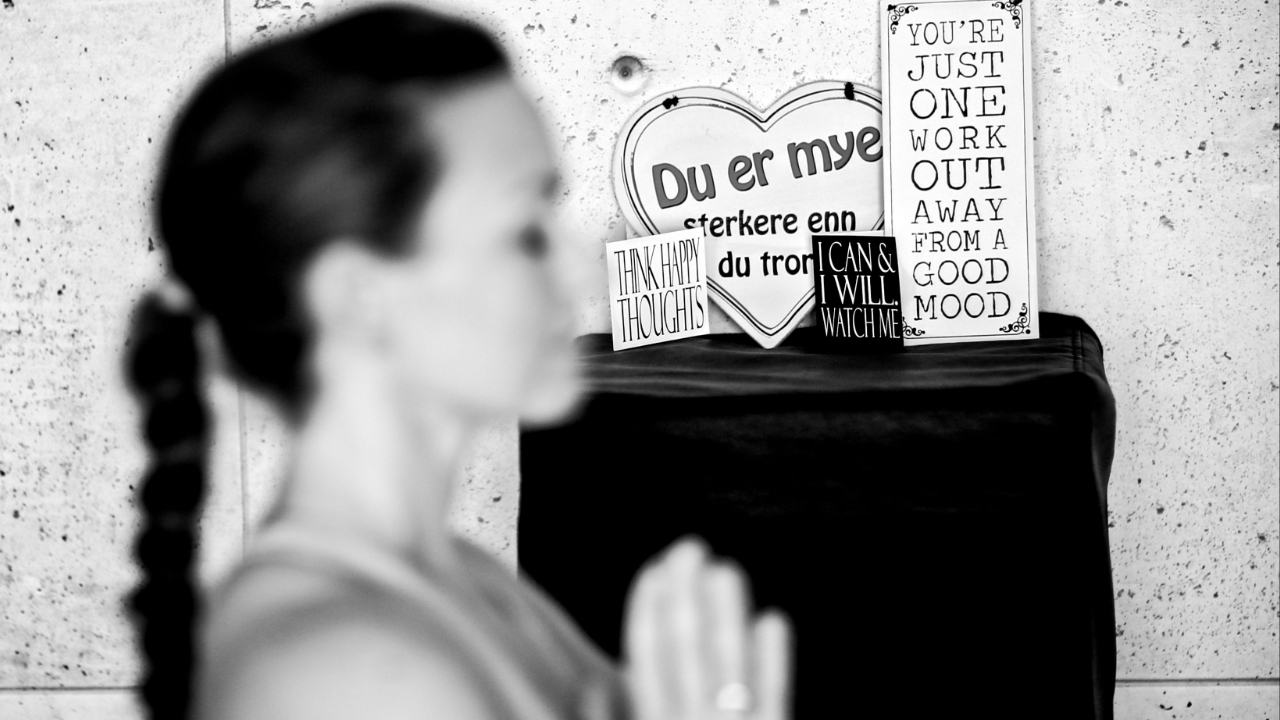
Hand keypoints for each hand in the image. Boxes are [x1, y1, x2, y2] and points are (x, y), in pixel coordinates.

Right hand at [623, 537, 791, 719]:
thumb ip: (613, 714)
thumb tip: (594, 683)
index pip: (648, 658)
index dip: (647, 609)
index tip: (655, 570)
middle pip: (685, 650)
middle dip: (685, 595)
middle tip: (689, 549)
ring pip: (727, 663)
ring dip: (724, 612)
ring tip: (724, 570)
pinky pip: (772, 697)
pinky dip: (771, 658)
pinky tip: (771, 620)